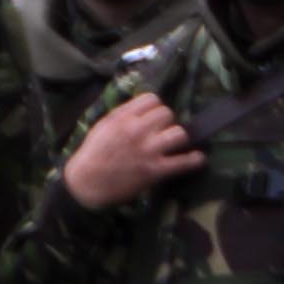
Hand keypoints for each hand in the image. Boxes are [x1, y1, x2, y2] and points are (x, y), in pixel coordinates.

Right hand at [58, 91, 202, 213]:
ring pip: (179, 133)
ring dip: (177, 138)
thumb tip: (143, 105)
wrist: (85, 184)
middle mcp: (137, 131)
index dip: (154, 108)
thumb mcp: (102, 126)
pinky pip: (182, 162)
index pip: (152, 99)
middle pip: (167, 114)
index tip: (152, 117)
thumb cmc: (92, 155)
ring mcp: (148, 151)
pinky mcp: (155, 171)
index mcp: (123, 118)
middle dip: (165, 122)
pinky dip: (193, 160)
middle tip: (160, 133)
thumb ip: (123, 113)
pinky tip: (198, 158)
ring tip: (172, 144)